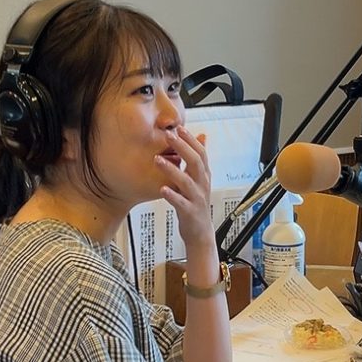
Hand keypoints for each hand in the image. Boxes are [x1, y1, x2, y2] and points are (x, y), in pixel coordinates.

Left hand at [157, 127, 214, 250]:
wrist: (200, 232)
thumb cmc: (196, 204)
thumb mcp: (200, 179)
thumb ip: (198, 159)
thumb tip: (202, 137)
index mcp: (204, 175)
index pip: (200, 153)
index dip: (190, 140)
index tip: (179, 128)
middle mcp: (202, 185)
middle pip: (195, 162)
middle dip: (182, 147)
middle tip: (168, 135)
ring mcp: (197, 198)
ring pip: (186, 181)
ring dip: (172, 169)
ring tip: (157, 159)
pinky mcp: (190, 212)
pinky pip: (180, 202)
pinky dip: (172, 195)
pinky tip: (162, 188)